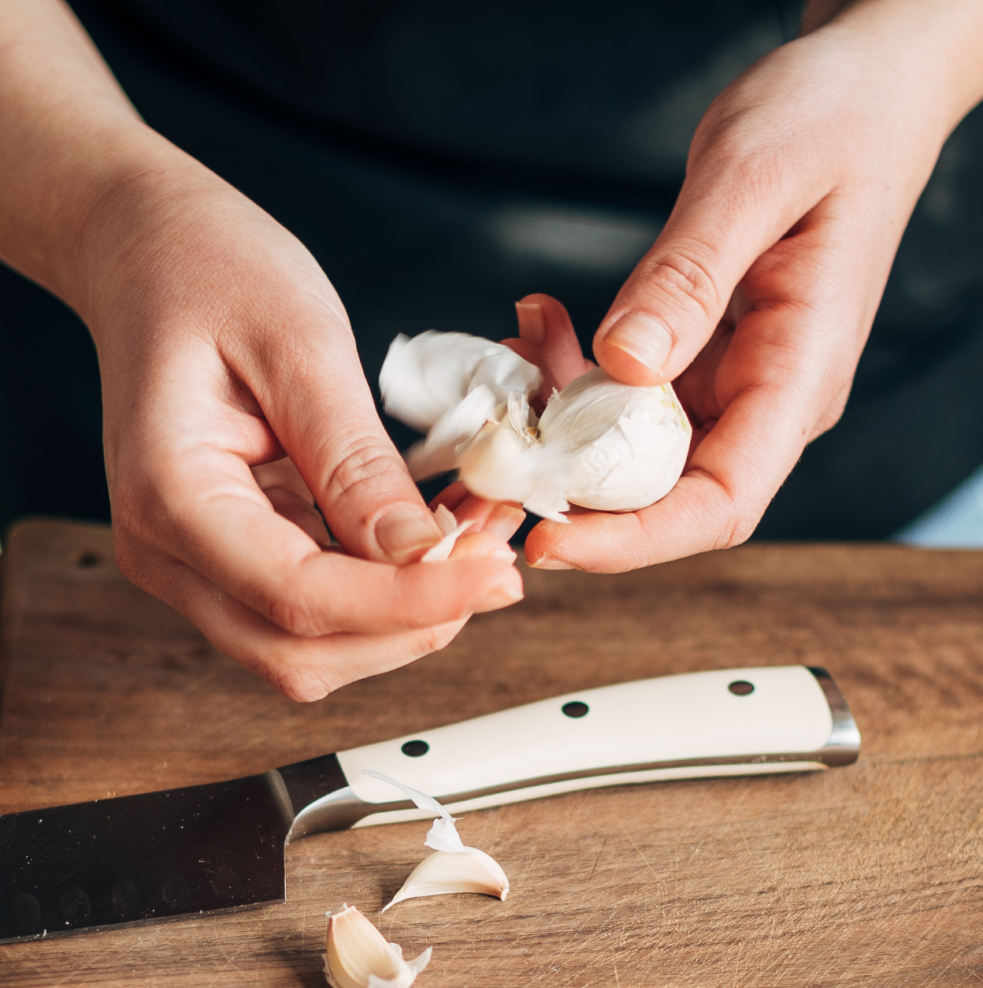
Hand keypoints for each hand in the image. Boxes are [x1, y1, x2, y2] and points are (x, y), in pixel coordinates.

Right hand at [78, 169, 525, 699]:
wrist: (144, 253)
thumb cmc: (207, 270)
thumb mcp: (299, 343)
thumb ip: (354, 461)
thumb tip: (423, 557)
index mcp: (169, 495)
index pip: (296, 598)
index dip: (406, 604)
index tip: (498, 574)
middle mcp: (164, 550)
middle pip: (295, 654)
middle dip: (408, 625)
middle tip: (496, 557)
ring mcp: (187, 561)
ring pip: (303, 649)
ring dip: (399, 616)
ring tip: (471, 536)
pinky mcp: (222, 554)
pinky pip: (304, 606)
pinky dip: (377, 588)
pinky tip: (429, 532)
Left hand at [522, 0, 982, 571]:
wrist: (858, 85)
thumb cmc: (830, 121)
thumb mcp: (753, 181)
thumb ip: (689, 277)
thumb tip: (624, 365)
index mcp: (799, 375)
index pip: (719, 502)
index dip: (632, 539)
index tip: (549, 542)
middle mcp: (764, 395)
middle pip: (656, 489)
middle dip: (564, 481)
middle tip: (488, 447)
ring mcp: (727, 378)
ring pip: (622, 441)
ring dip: (555, 412)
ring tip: (521, 342)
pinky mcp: (694, 353)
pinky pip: (618, 390)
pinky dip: (568, 369)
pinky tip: (541, 324)